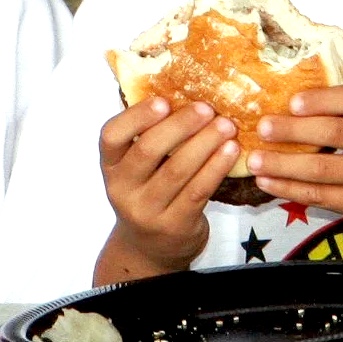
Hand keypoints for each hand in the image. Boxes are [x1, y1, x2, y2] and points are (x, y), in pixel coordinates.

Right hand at [93, 98, 239, 285]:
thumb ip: (148, 138)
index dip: (136, 117)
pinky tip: (231, 151)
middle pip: (147, 151)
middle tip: (206, 108)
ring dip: (205, 143)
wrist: (149, 250)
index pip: (111, 136)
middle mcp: (122, 189)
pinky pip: (198, 191)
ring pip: (177, 171)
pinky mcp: (174, 226)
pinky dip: (216, 167)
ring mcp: (147, 211)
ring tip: (227, 125)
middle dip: (180, 126)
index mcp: (110, 166)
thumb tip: (183, 91)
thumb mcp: (135, 170)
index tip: (163, 100)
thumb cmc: (148, 194)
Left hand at [249, 86, 342, 267]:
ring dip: (282, 164)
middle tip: (261, 127)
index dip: (322, 99)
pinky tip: (268, 183)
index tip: (292, 101)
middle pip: (334, 133)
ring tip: (253, 160)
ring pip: (321, 170)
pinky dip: (289, 189)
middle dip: (292, 130)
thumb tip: (287, 102)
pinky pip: (320, 196)